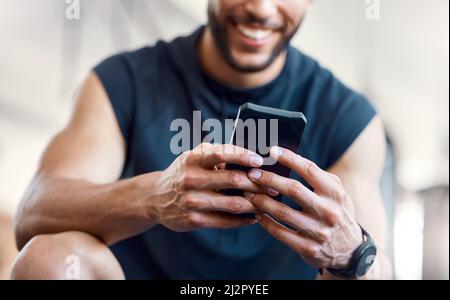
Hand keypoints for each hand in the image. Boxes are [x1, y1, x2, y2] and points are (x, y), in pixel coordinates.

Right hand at [150, 143, 266, 231]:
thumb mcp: (193, 157)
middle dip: (257, 183)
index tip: (260, 160)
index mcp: (193, 159)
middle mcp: (191, 179)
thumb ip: (218, 153)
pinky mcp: (193, 220)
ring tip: (268, 202)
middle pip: (233, 180)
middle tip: (273, 186)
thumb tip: (253, 157)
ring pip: (233, 203)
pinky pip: (225, 221)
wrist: (156, 198)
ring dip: (255, 204)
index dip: (243, 156)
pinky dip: (244, 220)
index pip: (222, 154)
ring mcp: (192, 201)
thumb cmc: (184, 172)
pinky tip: (254, 217)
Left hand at [244, 146, 362, 269]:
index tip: (272, 151)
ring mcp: (319, 231)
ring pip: (283, 212)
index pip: (310, 170)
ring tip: (248, 193)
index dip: (289, 159)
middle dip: (269, 179)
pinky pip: (281, 233)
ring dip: (262, 201)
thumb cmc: (336, 212)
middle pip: (293, 190)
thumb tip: (289, 158)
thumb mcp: (336, 193)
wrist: (349, 250)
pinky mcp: (308, 248)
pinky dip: (266, 222)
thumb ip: (318, 176)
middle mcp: (329, 211)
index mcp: (335, 193)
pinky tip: (258, 214)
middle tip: (252, 173)